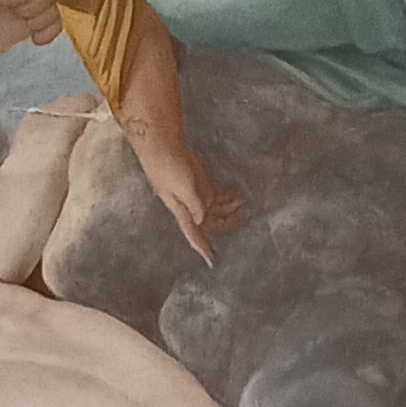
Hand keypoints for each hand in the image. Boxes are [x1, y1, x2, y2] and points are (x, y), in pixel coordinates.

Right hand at [132, 127, 241, 264]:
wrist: (162, 145)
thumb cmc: (167, 166)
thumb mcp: (181, 186)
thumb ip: (194, 203)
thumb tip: (201, 219)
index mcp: (182, 211)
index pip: (194, 234)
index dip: (203, 248)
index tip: (212, 261)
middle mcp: (189, 207)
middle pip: (210, 222)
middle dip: (225, 223)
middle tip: (242, 219)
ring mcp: (195, 194)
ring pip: (215, 208)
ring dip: (229, 207)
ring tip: (243, 202)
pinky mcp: (200, 182)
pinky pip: (216, 194)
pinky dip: (227, 195)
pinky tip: (236, 192)